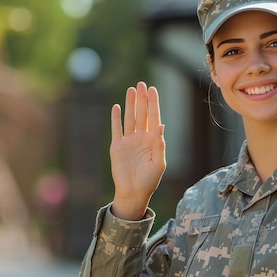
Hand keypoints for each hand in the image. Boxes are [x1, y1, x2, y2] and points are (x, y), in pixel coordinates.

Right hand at [110, 82, 165, 219]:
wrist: (132, 192)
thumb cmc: (149, 180)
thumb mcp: (158, 163)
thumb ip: (159, 144)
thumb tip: (161, 126)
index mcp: (153, 140)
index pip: (154, 117)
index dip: (153, 103)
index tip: (152, 90)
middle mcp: (141, 138)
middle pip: (142, 114)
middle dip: (142, 99)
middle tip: (141, 84)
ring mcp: (129, 141)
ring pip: (130, 118)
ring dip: (130, 104)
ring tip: (131, 89)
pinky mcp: (117, 146)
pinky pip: (116, 129)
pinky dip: (116, 118)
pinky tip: (116, 107)